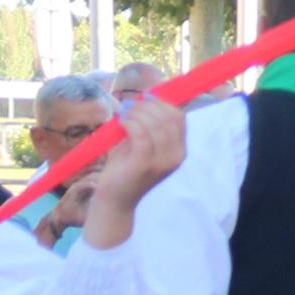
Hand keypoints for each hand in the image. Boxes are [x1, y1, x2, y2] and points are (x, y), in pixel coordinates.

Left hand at [87, 95, 187, 217]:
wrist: (116, 199)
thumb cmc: (125, 168)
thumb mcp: (140, 143)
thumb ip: (145, 123)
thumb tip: (143, 95)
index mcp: (179, 151)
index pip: (179, 118)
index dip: (162, 103)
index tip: (143, 97)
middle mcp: (175, 157)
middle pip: (168, 118)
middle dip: (146, 106)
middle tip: (128, 106)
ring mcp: (162, 162)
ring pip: (154, 124)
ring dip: (136, 113)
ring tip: (122, 115)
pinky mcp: (144, 164)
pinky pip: (141, 134)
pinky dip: (130, 123)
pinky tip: (121, 124)